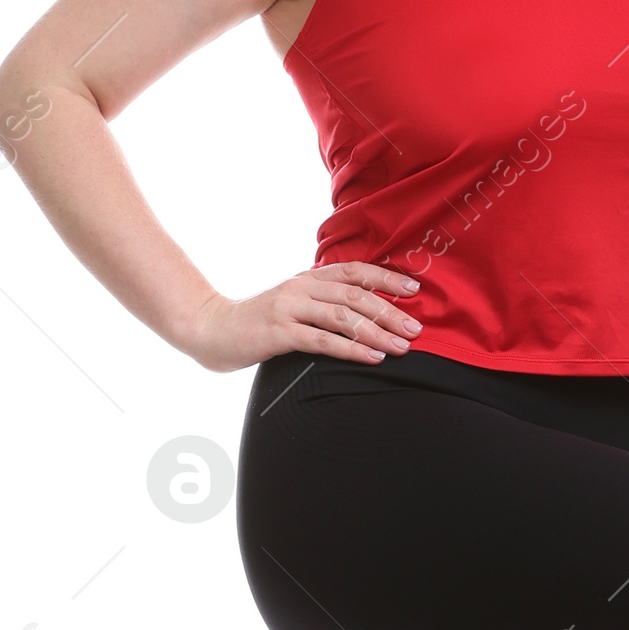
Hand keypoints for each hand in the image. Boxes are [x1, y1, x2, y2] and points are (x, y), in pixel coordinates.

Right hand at [184, 261, 422, 372]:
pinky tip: (372, 357)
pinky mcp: (279, 332)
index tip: (414, 290)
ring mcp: (289, 308)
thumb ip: (320, 303)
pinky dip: (352, 349)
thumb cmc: (257, 322)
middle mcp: (301, 287)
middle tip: (416, 329)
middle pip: (355, 295)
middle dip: (390, 312)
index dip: (385, 279)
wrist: (212, 329)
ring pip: (343, 317)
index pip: (353, 272)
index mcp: (307, 278)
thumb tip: (362, 312)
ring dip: (377, 332)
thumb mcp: (292, 304)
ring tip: (401, 346)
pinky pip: (323, 340)